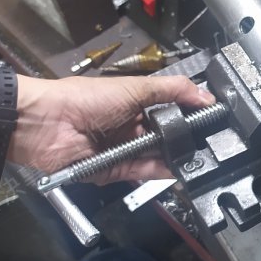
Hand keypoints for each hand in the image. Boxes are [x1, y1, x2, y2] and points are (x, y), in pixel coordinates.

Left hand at [9, 74, 214, 184]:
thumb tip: (205, 94)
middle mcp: (130, 127)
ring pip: (156, 156)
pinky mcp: (114, 171)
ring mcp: (123, 150)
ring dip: (175, 156)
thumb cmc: (87, 98)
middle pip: (165, 135)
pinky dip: (160, 172)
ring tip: (199, 155)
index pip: (170, 109)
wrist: (46, 123)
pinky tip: (179, 168)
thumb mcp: (134, 87)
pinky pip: (142, 173)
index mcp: (134, 103)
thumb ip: (172, 90)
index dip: (189, 113)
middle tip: (211, 141)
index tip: (214, 118)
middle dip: (185, 138)